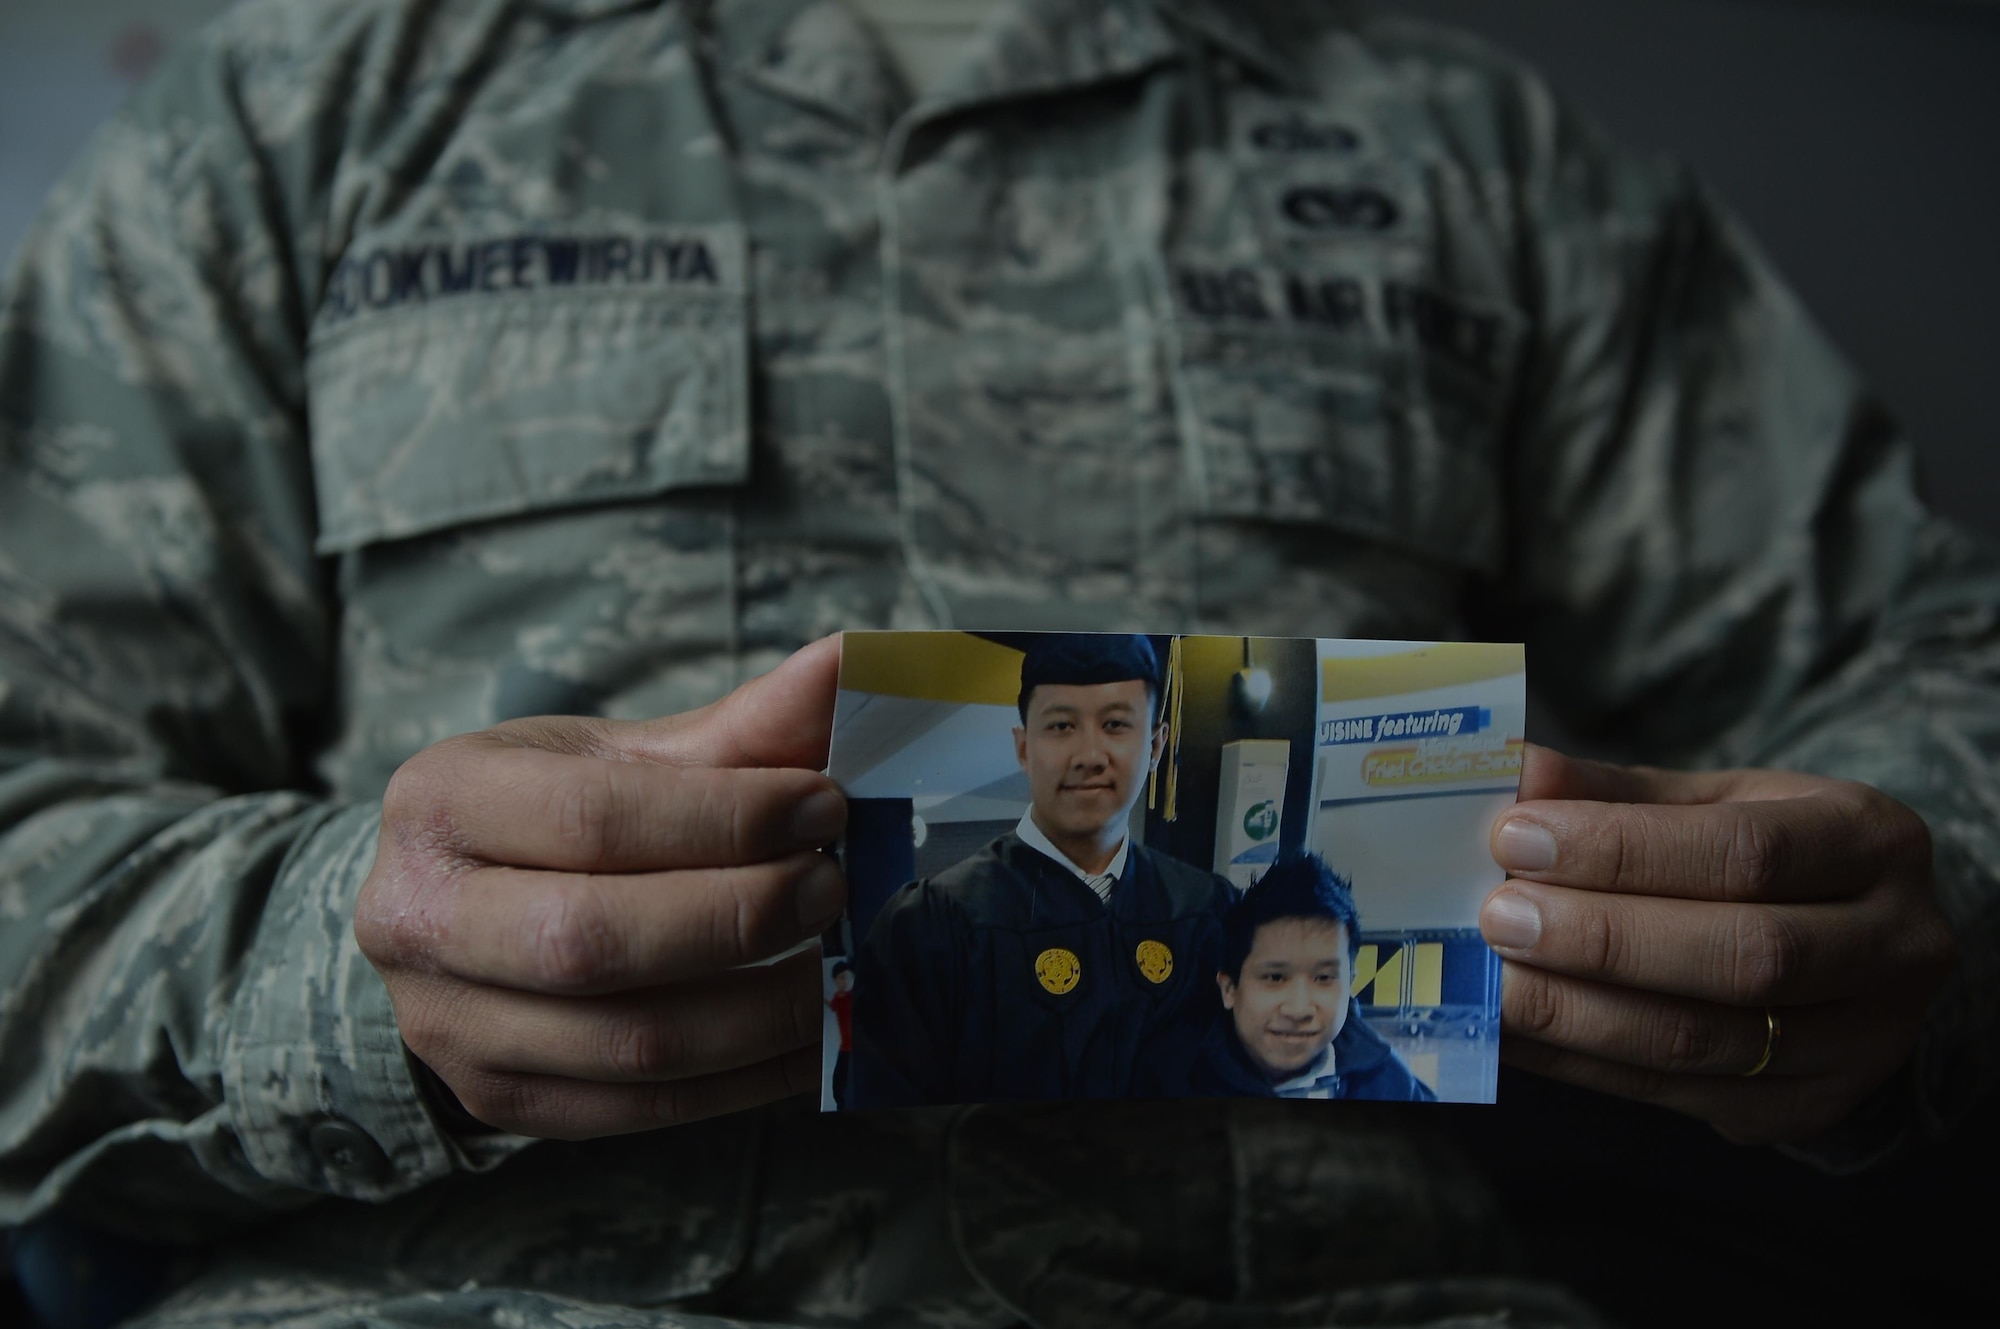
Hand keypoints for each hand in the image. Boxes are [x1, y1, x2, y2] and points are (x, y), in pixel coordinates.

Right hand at [354, 637, 846, 1139]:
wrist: (457, 906)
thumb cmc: (553, 813)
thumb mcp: (623, 753)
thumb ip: (739, 726)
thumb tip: (849, 666)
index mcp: (439, 802)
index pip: (593, 817)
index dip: (725, 816)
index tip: (826, 804)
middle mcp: (417, 920)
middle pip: (592, 941)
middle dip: (738, 917)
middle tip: (834, 888)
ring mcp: (449, 1027)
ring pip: (628, 1043)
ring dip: (762, 1011)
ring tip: (840, 965)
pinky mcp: (500, 1101)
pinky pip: (645, 1110)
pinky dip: (750, 1079)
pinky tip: (817, 1035)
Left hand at [1481, 745, 1953, 1143]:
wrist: (1850, 952)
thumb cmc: (1766, 858)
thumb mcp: (1714, 804)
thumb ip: (1618, 793)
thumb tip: (1520, 772)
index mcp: (1872, 841)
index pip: (1746, 850)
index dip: (1624, 849)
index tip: (1517, 837)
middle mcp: (1894, 946)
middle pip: (1741, 956)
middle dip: (1602, 940)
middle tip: (1498, 918)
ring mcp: (1864, 1042)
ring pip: (1707, 1040)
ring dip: (1579, 1015)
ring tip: (1489, 984)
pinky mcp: (1809, 1109)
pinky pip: (1677, 1093)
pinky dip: (1579, 1063)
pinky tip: (1511, 1034)